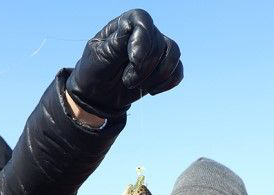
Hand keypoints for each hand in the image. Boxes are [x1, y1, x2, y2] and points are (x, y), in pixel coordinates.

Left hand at [66, 9, 182, 118]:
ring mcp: (156, 49)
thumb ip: (117, 43)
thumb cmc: (95, 72)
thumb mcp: (99, 57)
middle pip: (158, 43)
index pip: (142, 20)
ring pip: (173, 54)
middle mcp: (144, 33)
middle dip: (144, 68)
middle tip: (126, 81)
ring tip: (138, 85)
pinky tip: (152, 90)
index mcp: (124, 25)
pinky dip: (167, 83)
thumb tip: (132, 30)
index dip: (142, 41)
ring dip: (158, 75)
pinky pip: (177, 71)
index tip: (133, 61)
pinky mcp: (163, 67)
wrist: (98, 95)